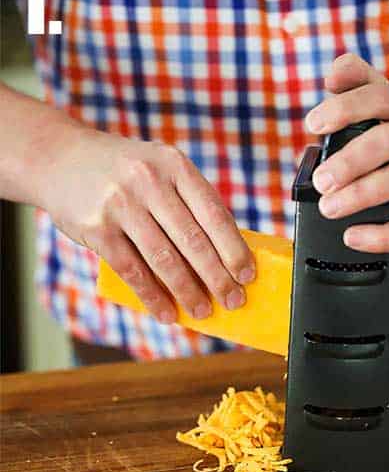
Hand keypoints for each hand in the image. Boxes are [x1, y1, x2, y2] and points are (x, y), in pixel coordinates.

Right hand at [41, 126, 254, 324]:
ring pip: (164, 260)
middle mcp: (148, 180)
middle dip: (218, 278)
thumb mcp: (159, 169)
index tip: (248, 276)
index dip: (234, 250)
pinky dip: (153, 298)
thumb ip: (188, 203)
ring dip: (188, 292)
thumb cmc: (123, 172)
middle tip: (233, 301)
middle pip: (193, 241)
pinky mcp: (97, 228)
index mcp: (173, 165)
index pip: (214, 214)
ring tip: (203, 311)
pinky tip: (167, 313)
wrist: (59, 158)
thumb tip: (226, 258)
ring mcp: (120, 203)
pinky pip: (133, 271)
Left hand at [304, 53, 388, 252]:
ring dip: (360, 195)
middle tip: (321, 180)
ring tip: (329, 207)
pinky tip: (353, 237)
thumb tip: (333, 76)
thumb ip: (367, 85)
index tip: (314, 124)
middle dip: (350, 160)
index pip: (381, 97)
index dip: (346, 108)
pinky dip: (381, 236)